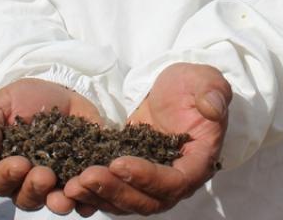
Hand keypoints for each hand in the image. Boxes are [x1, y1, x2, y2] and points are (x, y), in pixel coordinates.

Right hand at [0, 78, 102, 215]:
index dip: (6, 176)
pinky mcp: (80, 177)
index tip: (19, 163)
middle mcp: (26, 181)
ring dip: (60, 202)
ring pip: (54, 202)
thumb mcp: (0, 104)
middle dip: (35, 189)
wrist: (61, 91)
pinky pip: (84, 196)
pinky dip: (88, 199)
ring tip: (68, 191)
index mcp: (2, 166)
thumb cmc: (24, 99)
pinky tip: (90, 194)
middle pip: (26, 198)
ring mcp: (55, 183)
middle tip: (45, 174)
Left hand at [63, 63, 231, 215]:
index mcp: (198, 162)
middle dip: (116, 191)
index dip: (148, 177)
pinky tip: (69, 184)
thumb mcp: (205, 79)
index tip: (118, 162)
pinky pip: (114, 192)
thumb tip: (212, 107)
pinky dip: (93, 193)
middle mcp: (176, 180)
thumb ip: (213, 92)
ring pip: (127, 202)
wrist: (174, 90)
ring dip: (100, 196)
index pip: (175, 182)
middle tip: (87, 176)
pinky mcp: (131, 177)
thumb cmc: (192, 85)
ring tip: (73, 184)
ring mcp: (152, 182)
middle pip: (148, 201)